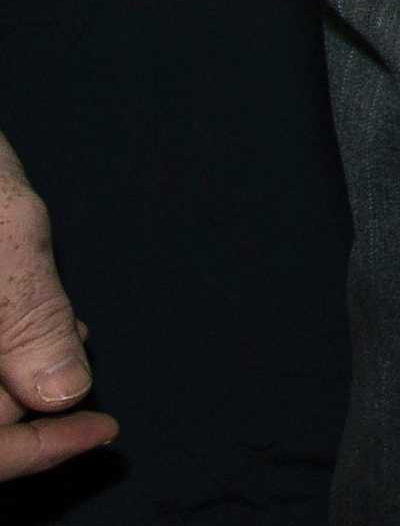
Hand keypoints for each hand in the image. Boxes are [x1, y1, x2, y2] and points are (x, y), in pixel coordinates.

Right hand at [0, 129, 112, 483]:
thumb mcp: (8, 236)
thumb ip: (31, 318)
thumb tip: (65, 391)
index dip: (35, 452)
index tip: (100, 431)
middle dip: (30, 404)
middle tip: (80, 359)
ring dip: (17, 379)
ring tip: (65, 334)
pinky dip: (2, 355)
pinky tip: (32, 324)